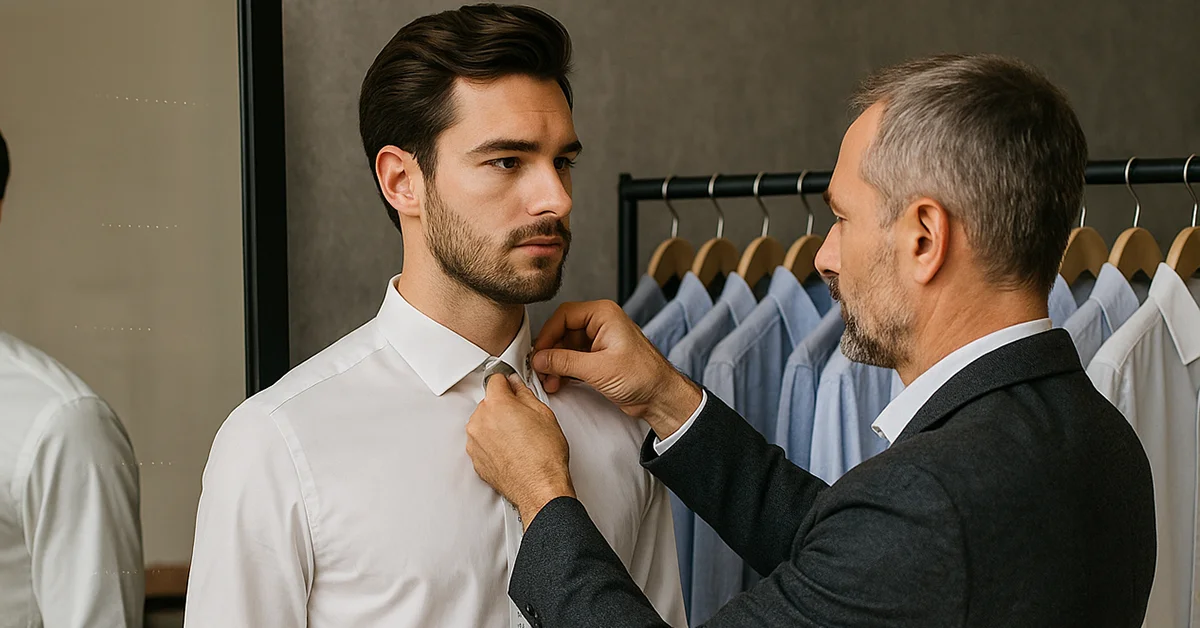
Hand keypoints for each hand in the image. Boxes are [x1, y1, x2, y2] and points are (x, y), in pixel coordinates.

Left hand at [466, 373, 575, 529]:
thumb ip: (524, 393)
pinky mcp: (475, 459)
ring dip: (496, 426)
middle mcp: (480, 421)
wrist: (539, 488)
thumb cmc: (544, 457)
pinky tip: (511, 450)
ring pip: (483, 423)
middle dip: (502, 407)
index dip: (507, 383)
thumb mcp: (543, 414)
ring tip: (518, 439)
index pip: (494, 380)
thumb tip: (516, 386)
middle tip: (522, 419)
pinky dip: (492, 444)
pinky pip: (481, 443)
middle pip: (488, 403)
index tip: (511, 387)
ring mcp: (475, 442)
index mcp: (497, 405)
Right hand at [531, 300, 701, 439]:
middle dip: (550, 353)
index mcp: (603, 314)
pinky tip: (558, 383)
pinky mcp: (598, 358)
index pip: (564, 315)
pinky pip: (573, 359)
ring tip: (550, 382)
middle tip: (541, 371)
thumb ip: (565, 361)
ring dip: (555, 365)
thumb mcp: (598, 369)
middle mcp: (600, 324)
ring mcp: (599, 341)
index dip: (548, 334)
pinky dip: (563, 371)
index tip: (538, 353)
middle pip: (562, 332)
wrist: (661, 397)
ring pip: (565, 347)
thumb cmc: (644, 376)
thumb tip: (539, 358)